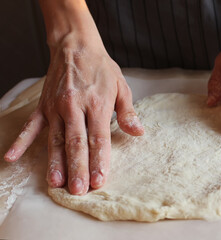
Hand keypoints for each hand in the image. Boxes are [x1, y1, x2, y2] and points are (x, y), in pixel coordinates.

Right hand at [4, 0, 143, 194]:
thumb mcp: (121, 87)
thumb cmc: (101, 68)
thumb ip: (127, 112)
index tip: (99, 181)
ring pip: (55, 139)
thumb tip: (138, 132)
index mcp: (97, 104)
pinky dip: (22, 141)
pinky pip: (32, 126)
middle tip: (78, 190)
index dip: (99, 160)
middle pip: (76, 143)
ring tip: (55, 183)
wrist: (76, 45)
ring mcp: (56, 107)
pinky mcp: (43, 105)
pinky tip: (12, 157)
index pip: (98, 138)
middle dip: (77, 168)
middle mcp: (75, 107)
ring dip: (55, 162)